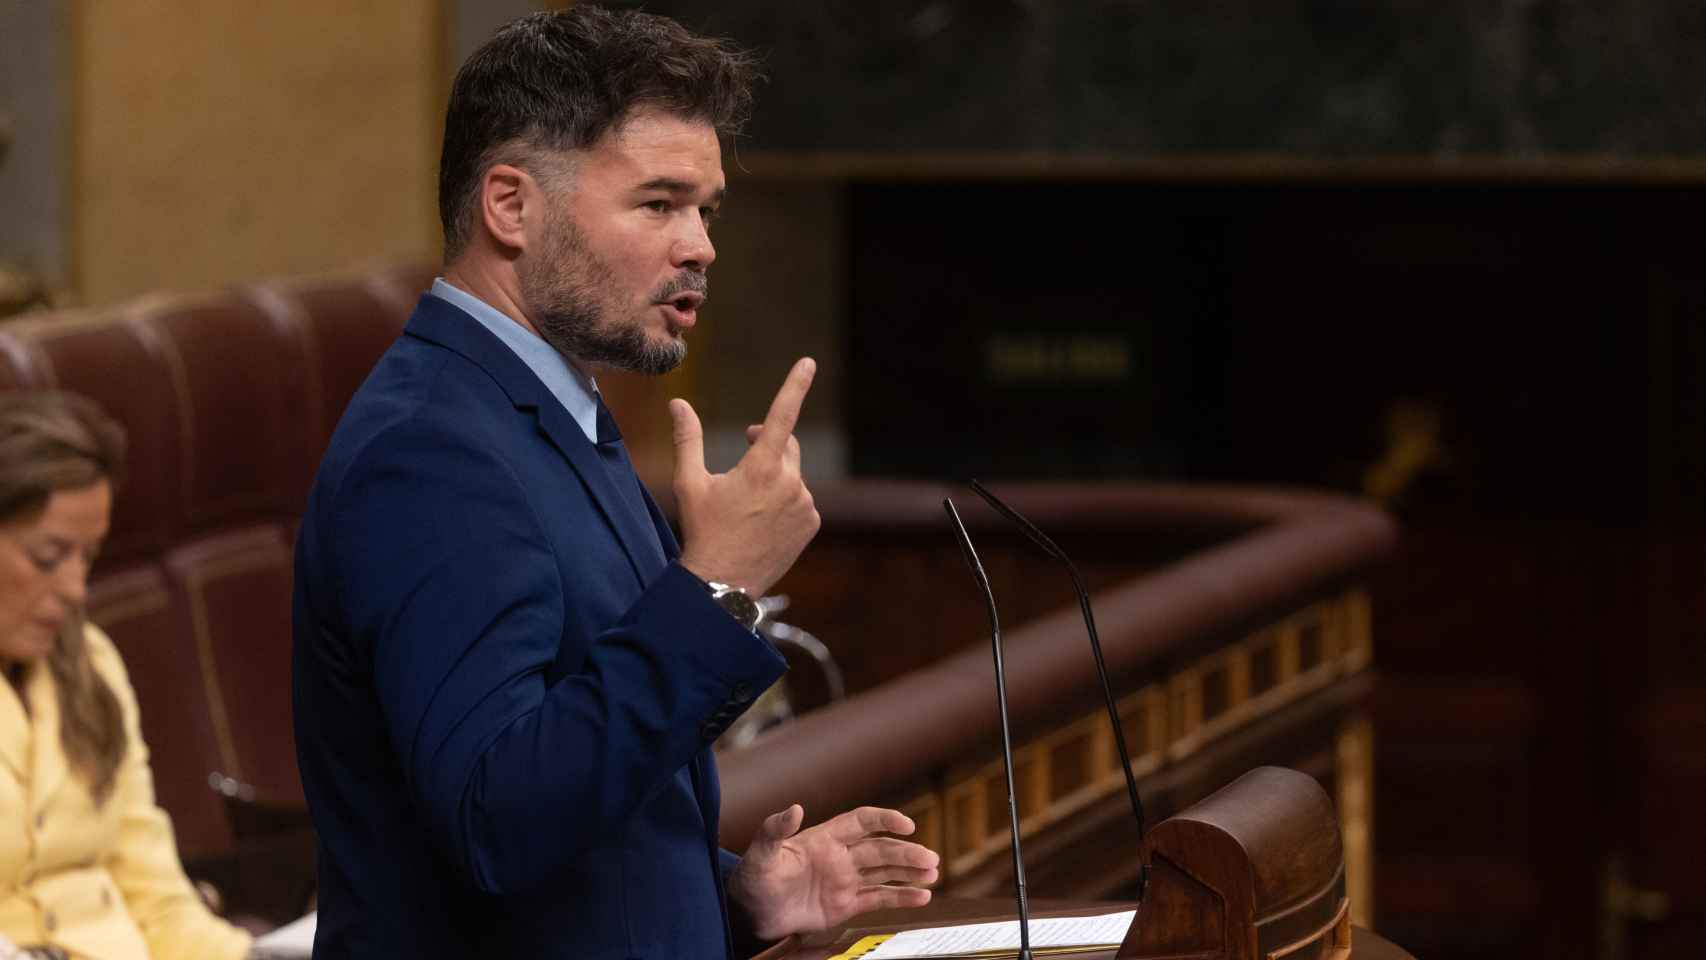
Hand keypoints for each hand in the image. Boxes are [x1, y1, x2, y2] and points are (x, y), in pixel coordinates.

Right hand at [672, 357, 819, 596]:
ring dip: (774, 478)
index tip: (808, 363)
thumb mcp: (690, 483)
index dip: (795, 385)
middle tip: (744, 456)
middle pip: (786, 446)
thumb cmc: (703, 530)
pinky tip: (763, 521)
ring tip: (747, 505)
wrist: (723, 584)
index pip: (782, 415)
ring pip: (792, 476)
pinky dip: (786, 501)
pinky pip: (801, 500)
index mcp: (762, 467)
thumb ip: (687, 439)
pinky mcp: (811, 523)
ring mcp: (805, 504)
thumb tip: (678, 403)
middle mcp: (790, 483)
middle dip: (767, 445)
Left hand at [728, 805, 939, 940]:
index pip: (862, 821)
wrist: (750, 913)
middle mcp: (841, 857)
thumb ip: (775, 830)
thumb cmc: (754, 878)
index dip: (885, 820)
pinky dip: (902, 897)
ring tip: (933, 873)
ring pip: (885, 872)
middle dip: (907, 853)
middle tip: (930, 859)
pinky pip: (879, 898)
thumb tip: (794, 808)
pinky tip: (923, 896)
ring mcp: (845, 881)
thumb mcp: (761, 853)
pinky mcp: (846, 905)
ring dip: (910, 871)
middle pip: (881, 849)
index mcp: (825, 838)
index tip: (907, 825)